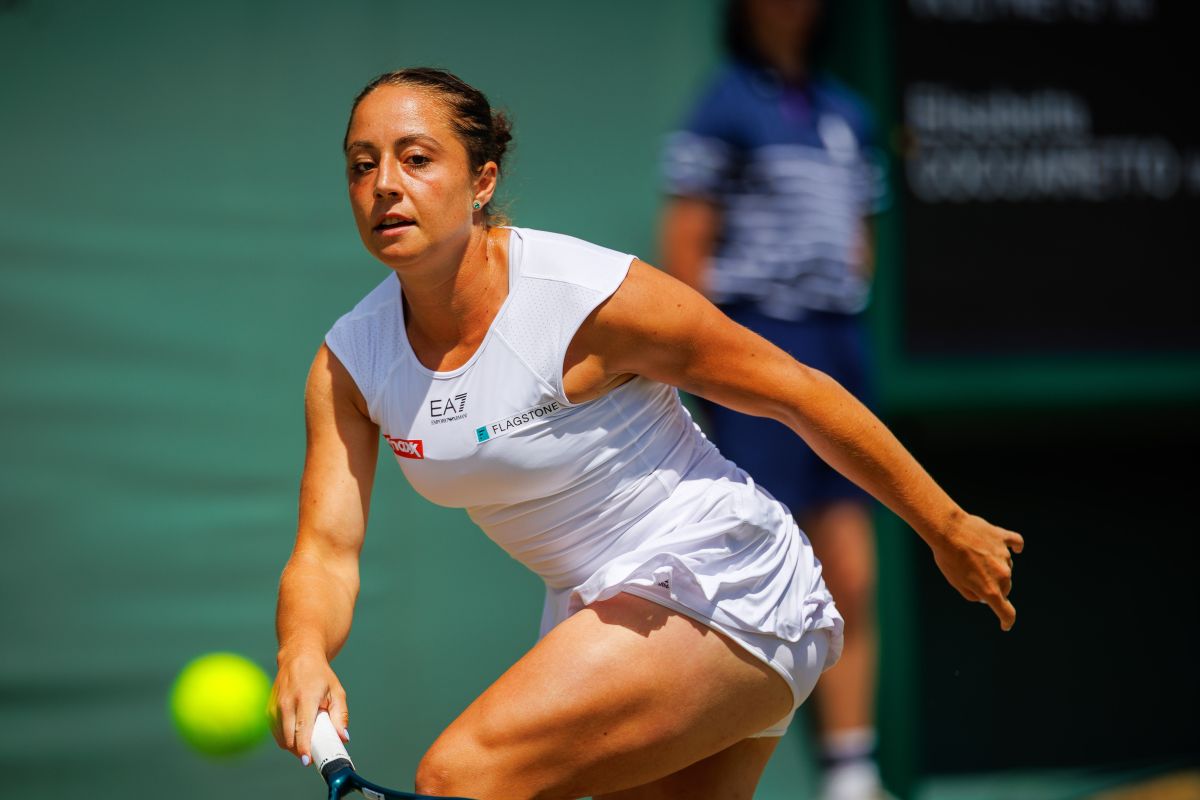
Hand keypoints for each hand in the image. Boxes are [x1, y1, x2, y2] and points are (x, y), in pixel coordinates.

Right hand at [269, 648, 349, 763]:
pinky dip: (285, 737)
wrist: (298, 657)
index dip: (304, 748)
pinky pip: (275, 732)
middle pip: (289, 738)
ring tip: (306, 740)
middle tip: (313, 752)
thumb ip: (340, 715)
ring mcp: (275, 706)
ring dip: (292, 746)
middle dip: (300, 750)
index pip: (302, 729)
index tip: (308, 760)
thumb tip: (343, 737)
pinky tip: (295, 733)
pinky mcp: (268, 708)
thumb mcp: (337, 692)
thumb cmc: (320, 676)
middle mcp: (287, 702)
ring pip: (280, 738)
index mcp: (306, 698)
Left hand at [929, 511, 1024, 629]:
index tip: (1005, 625)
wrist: (947, 531)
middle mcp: (1002, 575)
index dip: (1007, 620)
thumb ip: (972, 594)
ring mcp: (1004, 556)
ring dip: (996, 566)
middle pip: (1005, 587)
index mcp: (990, 590)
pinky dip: (1016, 547)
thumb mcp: (955, 582)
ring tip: (975, 556)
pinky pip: (1016, 543)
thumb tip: (983, 595)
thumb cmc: (948, 558)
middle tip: (975, 577)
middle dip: (994, 587)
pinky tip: (1017, 549)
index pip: (1006, 612)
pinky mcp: (1003, 538)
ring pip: (1006, 566)